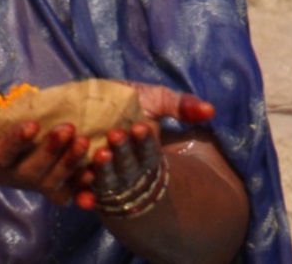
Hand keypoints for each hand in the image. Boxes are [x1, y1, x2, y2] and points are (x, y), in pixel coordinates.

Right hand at [0, 87, 93, 205]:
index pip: (1, 153)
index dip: (16, 141)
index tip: (31, 125)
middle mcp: (7, 173)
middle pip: (30, 171)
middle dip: (50, 151)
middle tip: (68, 129)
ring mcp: (28, 177)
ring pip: (50, 180)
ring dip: (69, 165)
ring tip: (84, 143)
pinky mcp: (45, 178)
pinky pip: (63, 188)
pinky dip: (79, 186)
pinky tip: (94, 174)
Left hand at [76, 82, 215, 211]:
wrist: (87, 103)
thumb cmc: (127, 99)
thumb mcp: (156, 98)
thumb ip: (181, 105)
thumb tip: (211, 110)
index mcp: (145, 150)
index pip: (149, 152)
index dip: (145, 142)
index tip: (140, 127)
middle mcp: (126, 166)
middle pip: (128, 167)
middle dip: (123, 153)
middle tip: (116, 135)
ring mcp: (104, 174)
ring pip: (106, 182)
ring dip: (103, 172)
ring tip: (99, 154)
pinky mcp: (81, 180)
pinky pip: (82, 192)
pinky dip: (82, 193)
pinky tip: (81, 185)